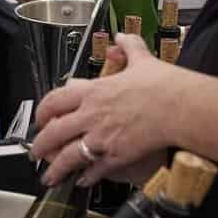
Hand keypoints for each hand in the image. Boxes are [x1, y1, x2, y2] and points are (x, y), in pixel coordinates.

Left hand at [29, 35, 189, 186]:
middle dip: (41, 144)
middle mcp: (91, 115)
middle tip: (36, 151)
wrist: (181, 107)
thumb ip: (129, 47)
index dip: (43, 111)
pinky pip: (95, 170)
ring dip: (56, 168)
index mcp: (93, 91)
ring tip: (49, 176)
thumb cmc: (164, 85)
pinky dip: (86, 177)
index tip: (40, 118)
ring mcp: (102, 137)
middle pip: (54, 132)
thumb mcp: (142, 59)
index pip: (56, 100)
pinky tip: (82, 181)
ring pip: (68, 155)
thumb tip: (122, 37)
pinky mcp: (117, 156)